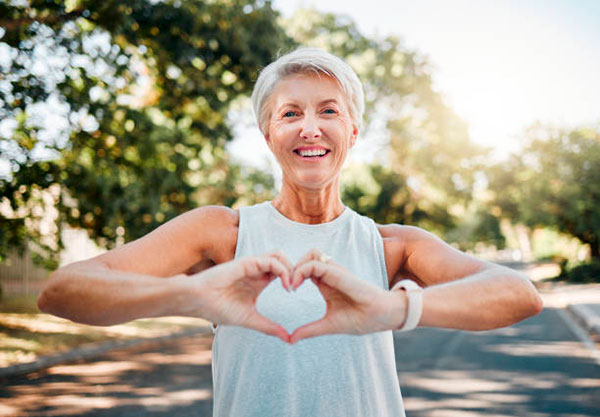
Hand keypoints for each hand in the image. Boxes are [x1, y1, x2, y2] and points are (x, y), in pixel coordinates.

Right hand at [190, 252, 293, 342]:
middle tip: (298, 288)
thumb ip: (269, 327)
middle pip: (284, 261)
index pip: (283, 272)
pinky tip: (285, 286)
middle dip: (296, 271)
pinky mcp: (247, 262)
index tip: (297, 296)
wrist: (198, 301)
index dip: (294, 280)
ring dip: (291, 268)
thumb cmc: (218, 308)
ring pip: (280, 255)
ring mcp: (252, 265)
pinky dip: (283, 271)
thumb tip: (288, 339)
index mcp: (259, 281)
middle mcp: (257, 271)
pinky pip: (271, 260)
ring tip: (292, 286)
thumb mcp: (250, 319)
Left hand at [289, 249, 406, 342]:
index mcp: (326, 283)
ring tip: (291, 284)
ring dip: (297, 265)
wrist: (382, 317)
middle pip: (306, 257)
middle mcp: (330, 274)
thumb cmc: (360, 319)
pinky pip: (316, 263)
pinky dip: (302, 270)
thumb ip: (310, 330)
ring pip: (311, 254)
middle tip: (286, 285)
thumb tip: (290, 339)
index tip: (287, 291)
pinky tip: (296, 285)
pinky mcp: (339, 273)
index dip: (293, 275)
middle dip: (292, 267)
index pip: (305, 268)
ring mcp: (335, 272)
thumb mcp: (328, 325)